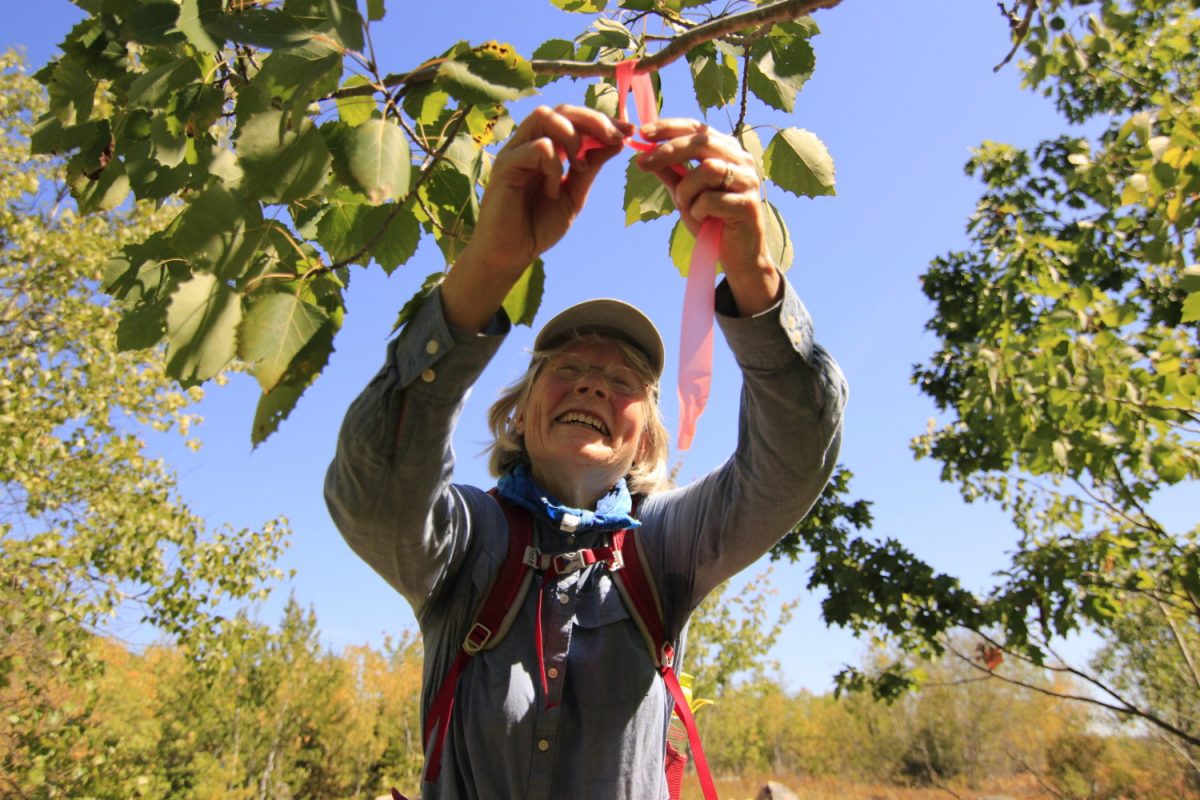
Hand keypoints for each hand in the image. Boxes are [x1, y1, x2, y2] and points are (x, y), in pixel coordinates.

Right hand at [465, 105, 629, 273]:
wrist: (510, 255)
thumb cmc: (538, 226)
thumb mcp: (574, 195)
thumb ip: (590, 168)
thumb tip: (617, 141)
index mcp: (546, 147)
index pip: (574, 118)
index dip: (602, 120)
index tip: (629, 130)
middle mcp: (529, 143)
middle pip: (561, 109)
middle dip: (594, 120)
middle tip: (615, 138)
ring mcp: (515, 152)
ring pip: (545, 116)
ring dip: (571, 136)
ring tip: (579, 167)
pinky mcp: (505, 167)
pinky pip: (537, 148)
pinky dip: (554, 165)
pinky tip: (553, 189)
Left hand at [635, 119, 781, 313]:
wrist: (737, 256)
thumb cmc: (712, 222)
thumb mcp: (684, 194)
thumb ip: (670, 173)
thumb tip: (643, 153)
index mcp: (727, 151)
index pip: (698, 127)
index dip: (670, 127)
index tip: (643, 133)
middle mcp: (741, 160)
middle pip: (702, 141)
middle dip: (668, 150)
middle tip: (643, 163)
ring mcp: (749, 181)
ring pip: (708, 169)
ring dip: (686, 189)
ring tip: (687, 206)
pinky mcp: (749, 204)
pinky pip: (712, 199)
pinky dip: (698, 210)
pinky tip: (703, 219)